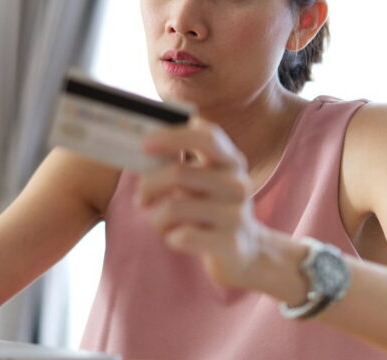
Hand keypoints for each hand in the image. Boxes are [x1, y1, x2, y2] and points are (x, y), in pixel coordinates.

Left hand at [135, 117, 266, 288]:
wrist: (244, 250)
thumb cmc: (210, 206)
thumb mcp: (202, 178)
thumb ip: (179, 160)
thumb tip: (145, 142)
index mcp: (230, 160)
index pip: (206, 137)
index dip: (173, 137)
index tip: (144, 145)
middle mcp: (238, 184)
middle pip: (178, 174)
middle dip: (148, 185)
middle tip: (141, 198)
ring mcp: (237, 215)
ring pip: (173, 208)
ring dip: (155, 217)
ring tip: (159, 222)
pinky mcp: (231, 243)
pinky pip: (182, 237)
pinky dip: (169, 237)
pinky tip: (176, 237)